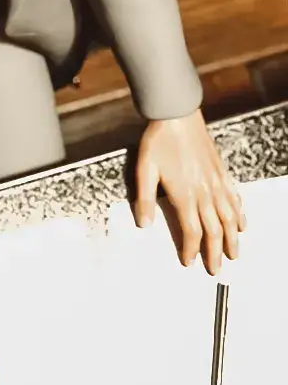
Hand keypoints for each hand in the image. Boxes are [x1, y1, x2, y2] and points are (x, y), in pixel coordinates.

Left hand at [135, 109, 246, 272]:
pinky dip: (240, 214)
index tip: (189, 262)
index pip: (191, 231)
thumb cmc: (159, 141)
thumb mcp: (144, 170)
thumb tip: (144, 224)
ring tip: (234, 254)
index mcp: (185, 195)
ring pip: (229, 218)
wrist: (177, 115)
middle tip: (216, 269)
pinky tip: (241, 224)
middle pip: (214, 230)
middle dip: (215, 252)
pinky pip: (235, 199)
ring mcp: (217, 183)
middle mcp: (205, 192)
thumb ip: (144, 199)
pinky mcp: (222, 173)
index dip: (191, 249)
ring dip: (233, 239)